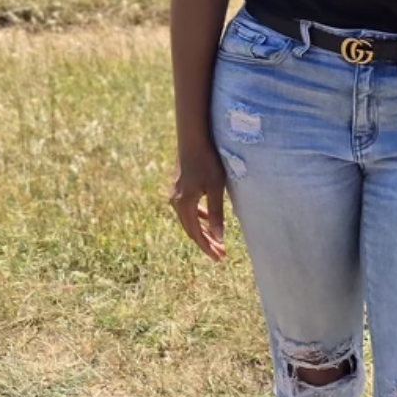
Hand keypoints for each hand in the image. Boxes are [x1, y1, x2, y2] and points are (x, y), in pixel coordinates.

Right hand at [170, 144, 226, 261]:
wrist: (192, 138)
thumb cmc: (207, 160)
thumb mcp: (216, 187)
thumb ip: (216, 213)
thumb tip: (219, 237)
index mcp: (184, 204)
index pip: (196, 233)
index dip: (207, 247)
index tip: (219, 258)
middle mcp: (175, 202)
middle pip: (191, 229)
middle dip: (206, 242)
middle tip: (220, 254)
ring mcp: (175, 194)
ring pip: (188, 220)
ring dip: (202, 230)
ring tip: (216, 240)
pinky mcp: (178, 187)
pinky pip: (186, 209)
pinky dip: (197, 217)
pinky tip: (206, 218)